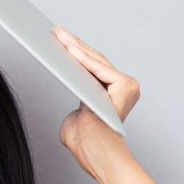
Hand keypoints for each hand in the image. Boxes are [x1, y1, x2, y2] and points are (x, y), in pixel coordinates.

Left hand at [54, 27, 139, 172]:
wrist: (94, 152)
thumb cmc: (85, 143)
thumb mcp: (77, 119)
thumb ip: (79, 107)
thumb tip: (76, 102)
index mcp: (112, 95)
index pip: (92, 69)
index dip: (75, 53)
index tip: (60, 40)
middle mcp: (124, 88)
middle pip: (95, 61)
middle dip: (74, 44)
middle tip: (56, 31)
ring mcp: (127, 86)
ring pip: (96, 61)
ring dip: (75, 46)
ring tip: (58, 34)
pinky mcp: (126, 85)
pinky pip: (98, 67)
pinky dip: (82, 56)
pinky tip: (67, 45)